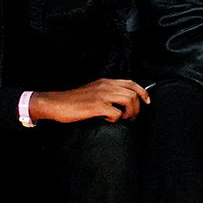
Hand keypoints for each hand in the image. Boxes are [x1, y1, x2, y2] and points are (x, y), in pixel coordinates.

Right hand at [29, 79, 149, 122]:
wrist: (56, 103)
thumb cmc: (73, 100)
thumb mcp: (93, 90)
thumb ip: (107, 92)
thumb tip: (122, 101)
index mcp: (106, 82)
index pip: (131, 83)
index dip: (143, 92)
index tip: (146, 102)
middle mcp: (106, 86)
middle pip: (133, 93)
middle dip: (137, 107)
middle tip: (132, 116)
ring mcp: (102, 95)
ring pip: (129, 101)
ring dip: (130, 113)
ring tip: (123, 118)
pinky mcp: (97, 106)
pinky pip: (117, 113)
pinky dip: (116, 119)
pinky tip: (108, 120)